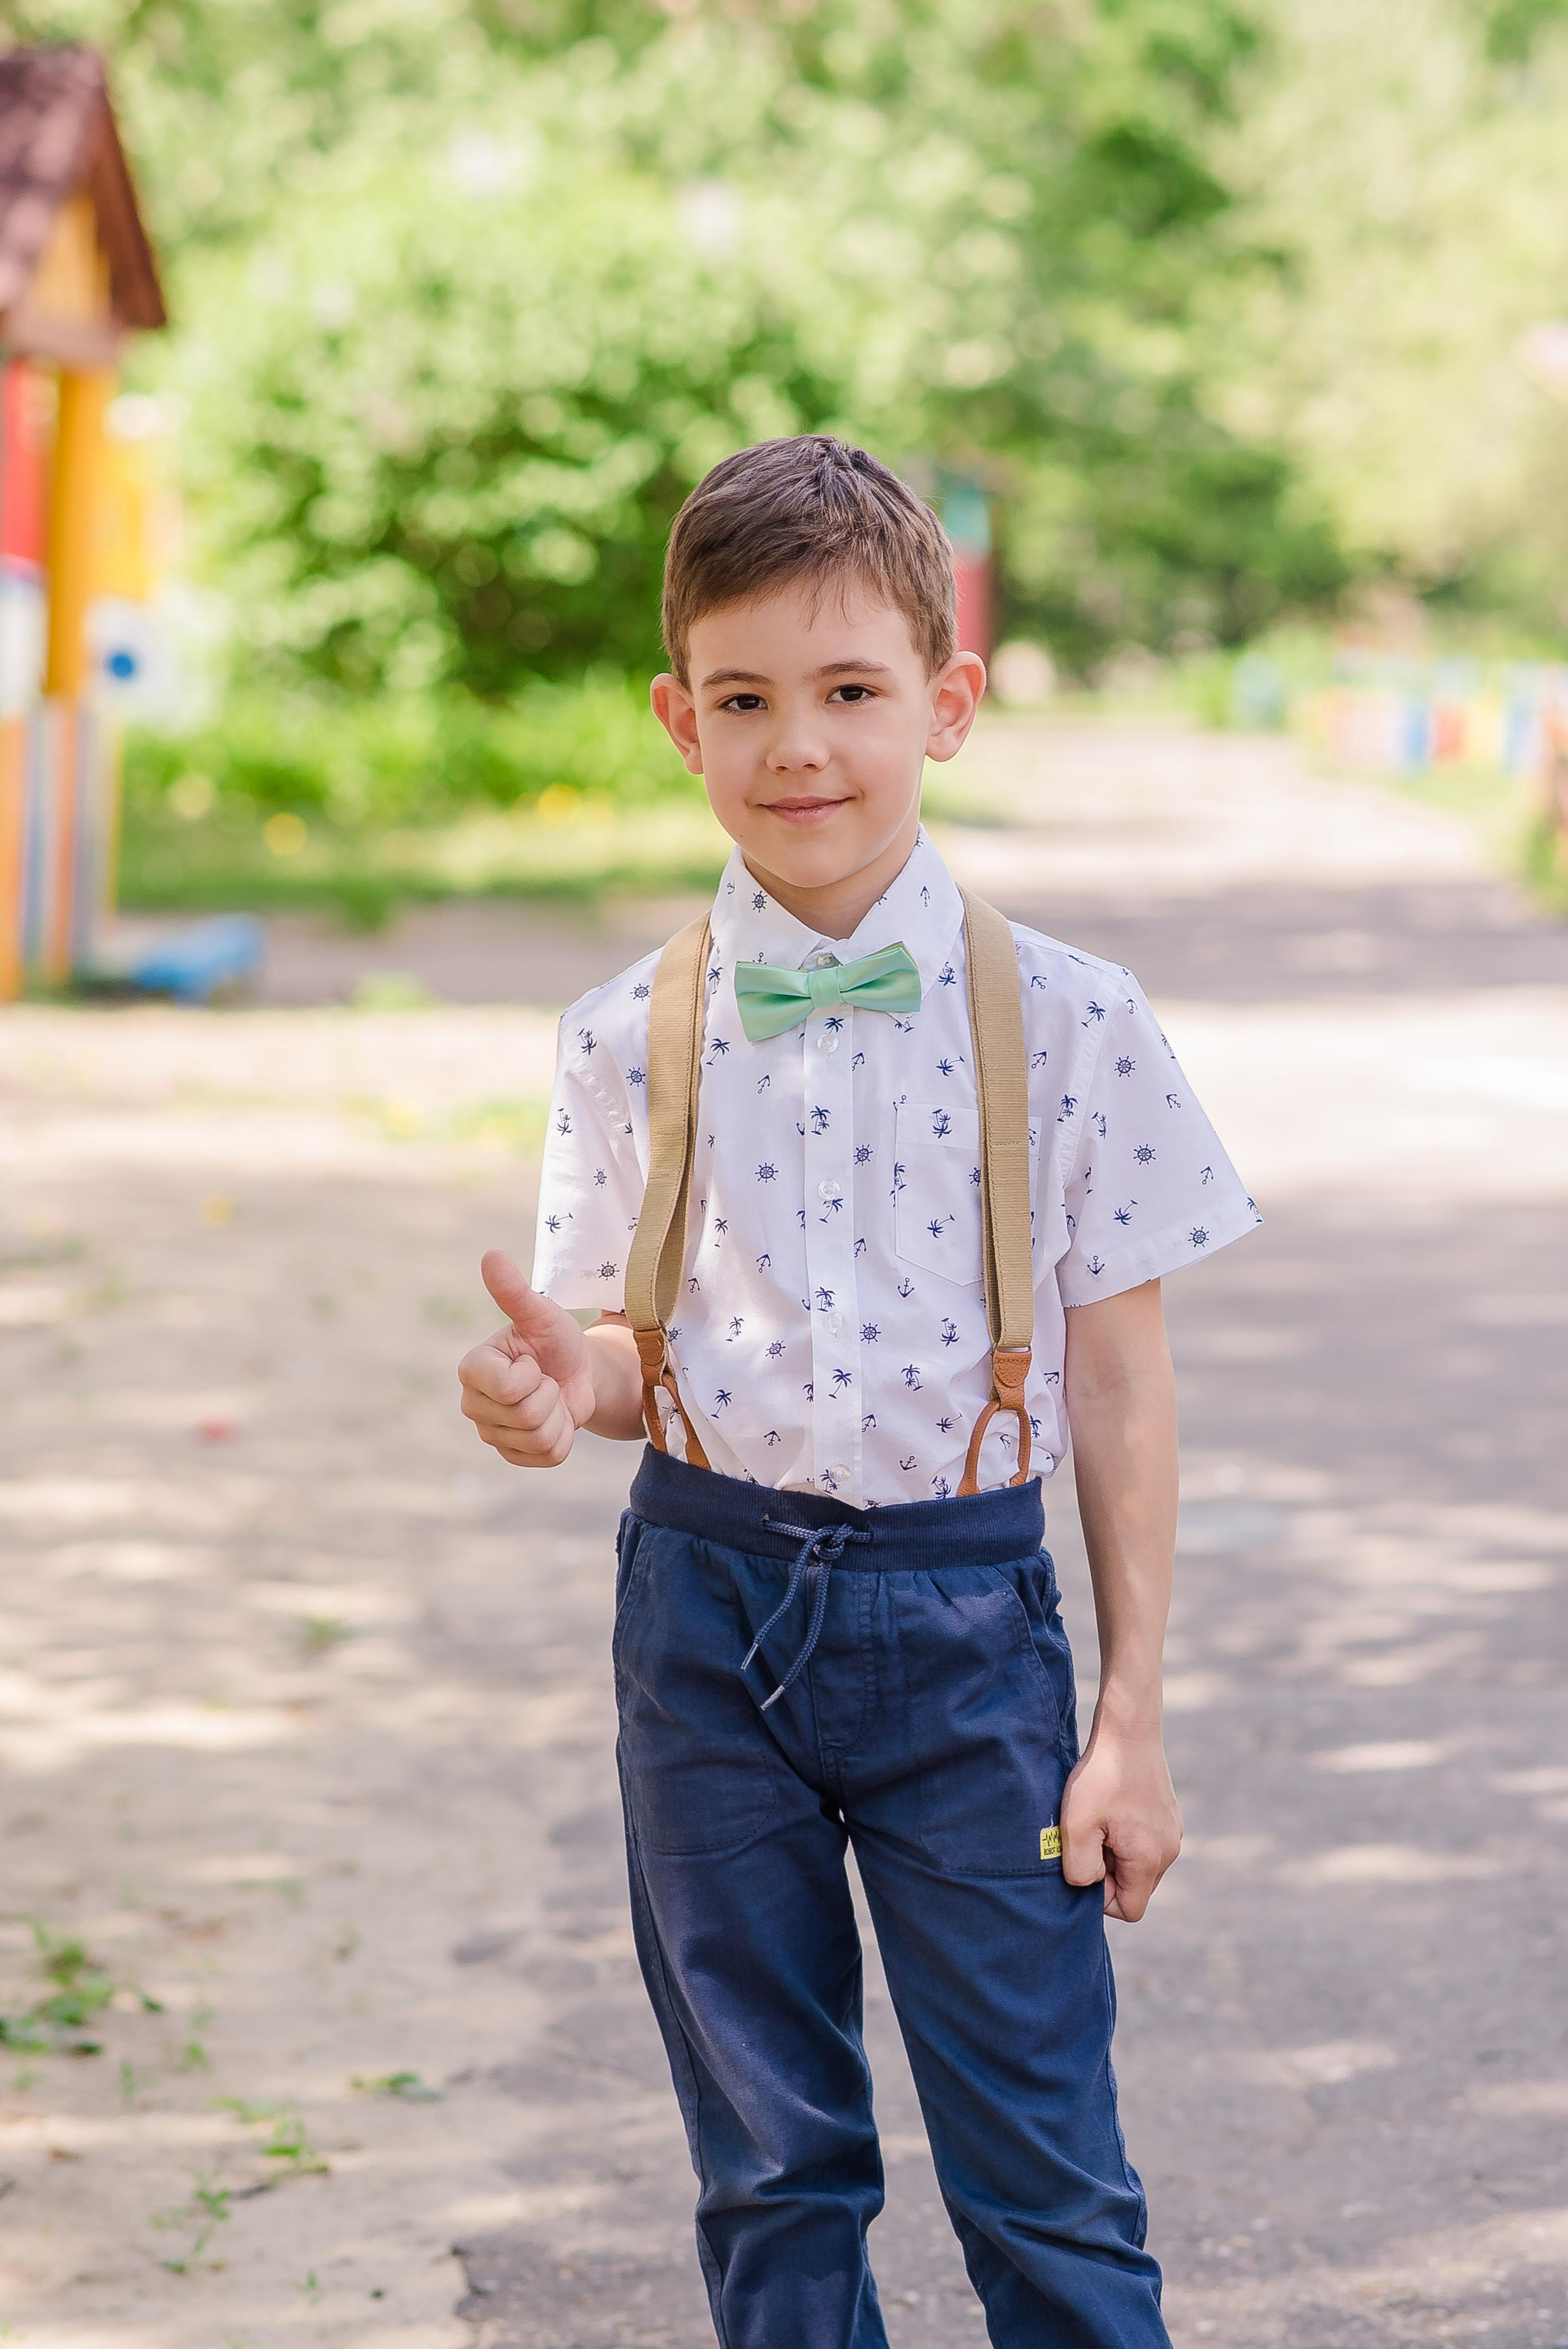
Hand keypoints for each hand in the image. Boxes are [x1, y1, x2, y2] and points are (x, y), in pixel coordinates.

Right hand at [458, 1250, 597, 1467]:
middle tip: (543, 1379)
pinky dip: (564, 1437)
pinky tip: (555, 1419)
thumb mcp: (540, 1313)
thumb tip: (490, 1254)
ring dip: (558, 1415)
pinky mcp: (514, 1456)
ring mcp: (492, 1434)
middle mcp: (473, 1405)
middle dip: (549, 1394)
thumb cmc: (554, 1339)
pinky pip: (549, 1457)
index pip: (508, 1388)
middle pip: (526, 1415)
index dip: (532, 1374)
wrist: (576, 1371)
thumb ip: (513, 1290)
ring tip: (550, 1397)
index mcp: (472, 1370)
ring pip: (539, 1438)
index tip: (531, 1361)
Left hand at [1060, 1726, 1182, 1922]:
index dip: (1103, 1896)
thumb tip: (1091, 1886)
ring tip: (1101, 1820)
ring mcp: (1173, 1832)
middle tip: (1092, 1836)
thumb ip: (1080, 1869)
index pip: (1130, 1910)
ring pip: (1140, 1865)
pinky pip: (1146, 1843)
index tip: (1087, 1860)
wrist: (1129, 1730)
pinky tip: (1112, 1807)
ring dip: (1117, 1853)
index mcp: (1151, 1859)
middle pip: (1136, 1888)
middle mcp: (1170, 1850)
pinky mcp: (1169, 1816)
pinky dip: (1127, 1836)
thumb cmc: (1101, 1777)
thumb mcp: (1077, 1826)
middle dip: (1110, 1873)